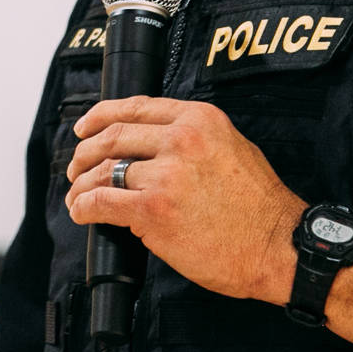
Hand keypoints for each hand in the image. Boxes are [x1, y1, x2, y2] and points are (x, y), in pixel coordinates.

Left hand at [64, 96, 303, 302]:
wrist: (276, 244)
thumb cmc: (259, 205)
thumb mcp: (234, 147)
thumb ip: (196, 138)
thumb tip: (157, 144)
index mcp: (200, 119)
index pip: (137, 106)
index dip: (101, 115)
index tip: (86, 126)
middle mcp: (181, 139)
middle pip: (114, 135)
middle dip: (85, 152)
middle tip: (76, 166)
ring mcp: (166, 174)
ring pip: (104, 170)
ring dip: (82, 184)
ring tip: (77, 195)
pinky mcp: (154, 209)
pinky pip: (103, 202)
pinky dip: (84, 207)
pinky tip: (82, 213)